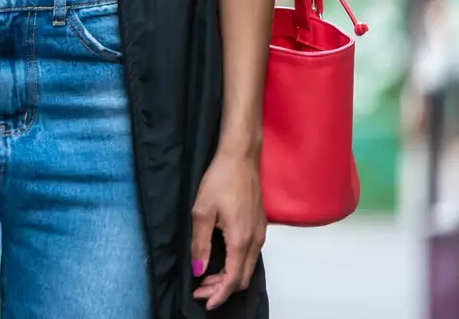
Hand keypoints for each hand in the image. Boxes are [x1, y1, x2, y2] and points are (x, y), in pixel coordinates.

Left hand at [190, 151, 264, 309]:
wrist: (240, 158)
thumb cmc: (220, 179)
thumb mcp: (202, 211)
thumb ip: (200, 244)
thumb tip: (199, 269)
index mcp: (241, 240)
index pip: (233, 279)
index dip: (219, 294)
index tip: (204, 301)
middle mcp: (255, 241)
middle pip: (243, 278)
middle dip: (222, 289)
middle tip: (201, 291)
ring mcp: (260, 234)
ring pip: (248, 268)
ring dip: (229, 278)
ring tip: (207, 279)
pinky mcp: (259, 226)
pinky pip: (250, 256)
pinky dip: (236, 265)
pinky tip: (220, 261)